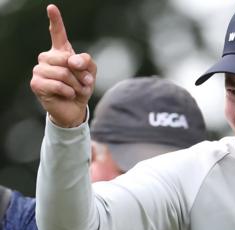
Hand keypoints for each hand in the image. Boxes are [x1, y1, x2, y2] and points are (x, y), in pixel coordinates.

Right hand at [30, 4, 96, 127]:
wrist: (75, 107)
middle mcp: (47, 58)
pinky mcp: (36, 83)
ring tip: (77, 90)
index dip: (55, 20)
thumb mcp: (90, 72)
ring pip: (62, 72)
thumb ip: (86, 61)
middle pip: (66, 58)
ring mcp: (39, 70)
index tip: (52, 8)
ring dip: (75, 84)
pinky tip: (69, 95)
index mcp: (61, 52)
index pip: (57, 33)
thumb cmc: (81, 87)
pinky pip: (57, 85)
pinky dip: (68, 91)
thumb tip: (72, 61)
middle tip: (84, 82)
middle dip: (80, 73)